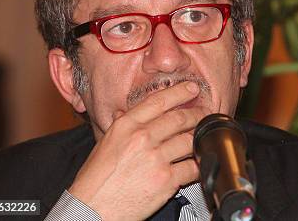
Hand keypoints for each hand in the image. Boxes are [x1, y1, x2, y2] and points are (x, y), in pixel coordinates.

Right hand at [68, 81, 206, 220]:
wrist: (92, 210)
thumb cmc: (95, 180)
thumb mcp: (104, 145)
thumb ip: (120, 126)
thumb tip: (125, 111)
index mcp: (126, 126)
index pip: (159, 101)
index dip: (180, 92)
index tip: (192, 88)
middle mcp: (141, 138)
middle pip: (180, 119)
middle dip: (197, 114)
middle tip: (204, 114)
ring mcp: (155, 159)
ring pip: (190, 141)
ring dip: (199, 139)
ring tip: (203, 137)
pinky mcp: (166, 180)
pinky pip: (192, 167)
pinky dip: (198, 165)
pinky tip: (197, 163)